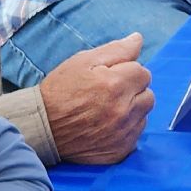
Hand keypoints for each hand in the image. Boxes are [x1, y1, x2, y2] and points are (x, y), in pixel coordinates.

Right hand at [38, 33, 153, 164]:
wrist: (42, 127)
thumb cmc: (61, 90)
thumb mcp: (83, 61)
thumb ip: (116, 50)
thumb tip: (138, 39)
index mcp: (116, 85)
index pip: (143, 72)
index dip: (127, 72)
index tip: (110, 77)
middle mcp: (123, 111)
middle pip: (148, 94)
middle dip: (133, 90)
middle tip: (110, 92)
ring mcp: (123, 134)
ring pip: (144, 115)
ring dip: (132, 109)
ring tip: (108, 108)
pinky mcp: (120, 151)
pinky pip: (136, 135)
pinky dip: (126, 128)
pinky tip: (107, 124)